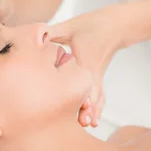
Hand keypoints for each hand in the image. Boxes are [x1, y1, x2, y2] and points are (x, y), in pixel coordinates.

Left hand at [48, 6, 120, 126]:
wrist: (114, 26)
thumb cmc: (91, 25)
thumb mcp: (69, 26)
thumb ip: (52, 33)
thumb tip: (36, 37)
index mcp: (85, 57)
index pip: (84, 76)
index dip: (84, 90)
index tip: (83, 105)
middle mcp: (93, 69)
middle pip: (92, 91)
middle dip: (88, 106)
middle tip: (83, 122)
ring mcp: (97, 76)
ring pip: (97, 97)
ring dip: (93, 111)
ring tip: (88, 125)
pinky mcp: (98, 79)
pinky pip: (99, 97)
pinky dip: (97, 109)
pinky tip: (93, 122)